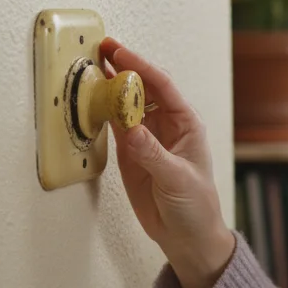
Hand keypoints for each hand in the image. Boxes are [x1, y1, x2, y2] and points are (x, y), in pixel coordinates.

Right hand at [100, 37, 233, 287]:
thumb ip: (153, 154)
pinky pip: (116, 125)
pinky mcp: (131, 153)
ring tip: (91, 68)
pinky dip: (103, 111)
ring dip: (111, 87)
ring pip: (127, 104)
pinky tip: (91, 99)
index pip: (161, 86)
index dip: (140, 66)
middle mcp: (166, 125)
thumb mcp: (177, 179)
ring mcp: (147, 137)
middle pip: (142, 88)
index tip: (119, 52)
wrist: (186, 237)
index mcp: (185, 124)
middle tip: (100, 50)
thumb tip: (132, 130)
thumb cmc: (196, 206)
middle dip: (123, 68)